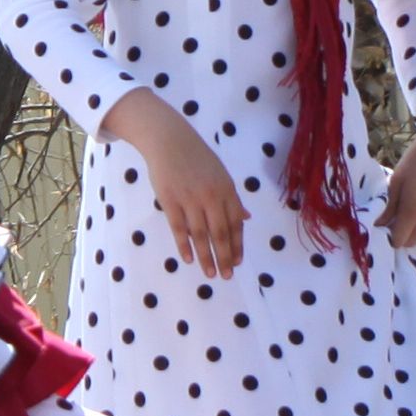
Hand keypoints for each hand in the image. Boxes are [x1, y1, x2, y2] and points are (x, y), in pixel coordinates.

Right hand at [103, 89, 245, 274]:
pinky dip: (184, 245)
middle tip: (227, 275)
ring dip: (206, 256)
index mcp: (227, 190)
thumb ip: (232, 199)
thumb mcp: (221, 175)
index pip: (235, 223)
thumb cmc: (196, 157)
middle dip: (225, 257)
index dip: (238, 245)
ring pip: (201, 234)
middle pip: (221, 233)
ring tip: (210, 273)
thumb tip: (246, 218)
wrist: (168, 139)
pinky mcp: (170, 200)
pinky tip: (188, 259)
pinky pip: (178, 228)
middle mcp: (211, 196)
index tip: (238, 262)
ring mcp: (190, 198)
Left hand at [385, 100, 415, 253]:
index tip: (387, 229)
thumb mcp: (396, 181)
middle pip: (414, 242)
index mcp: (413, 211)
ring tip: (413, 218)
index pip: (400, 240)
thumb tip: (379, 225)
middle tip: (398, 223)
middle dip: (404, 236)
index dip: (391, 237)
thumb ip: (389, 207)